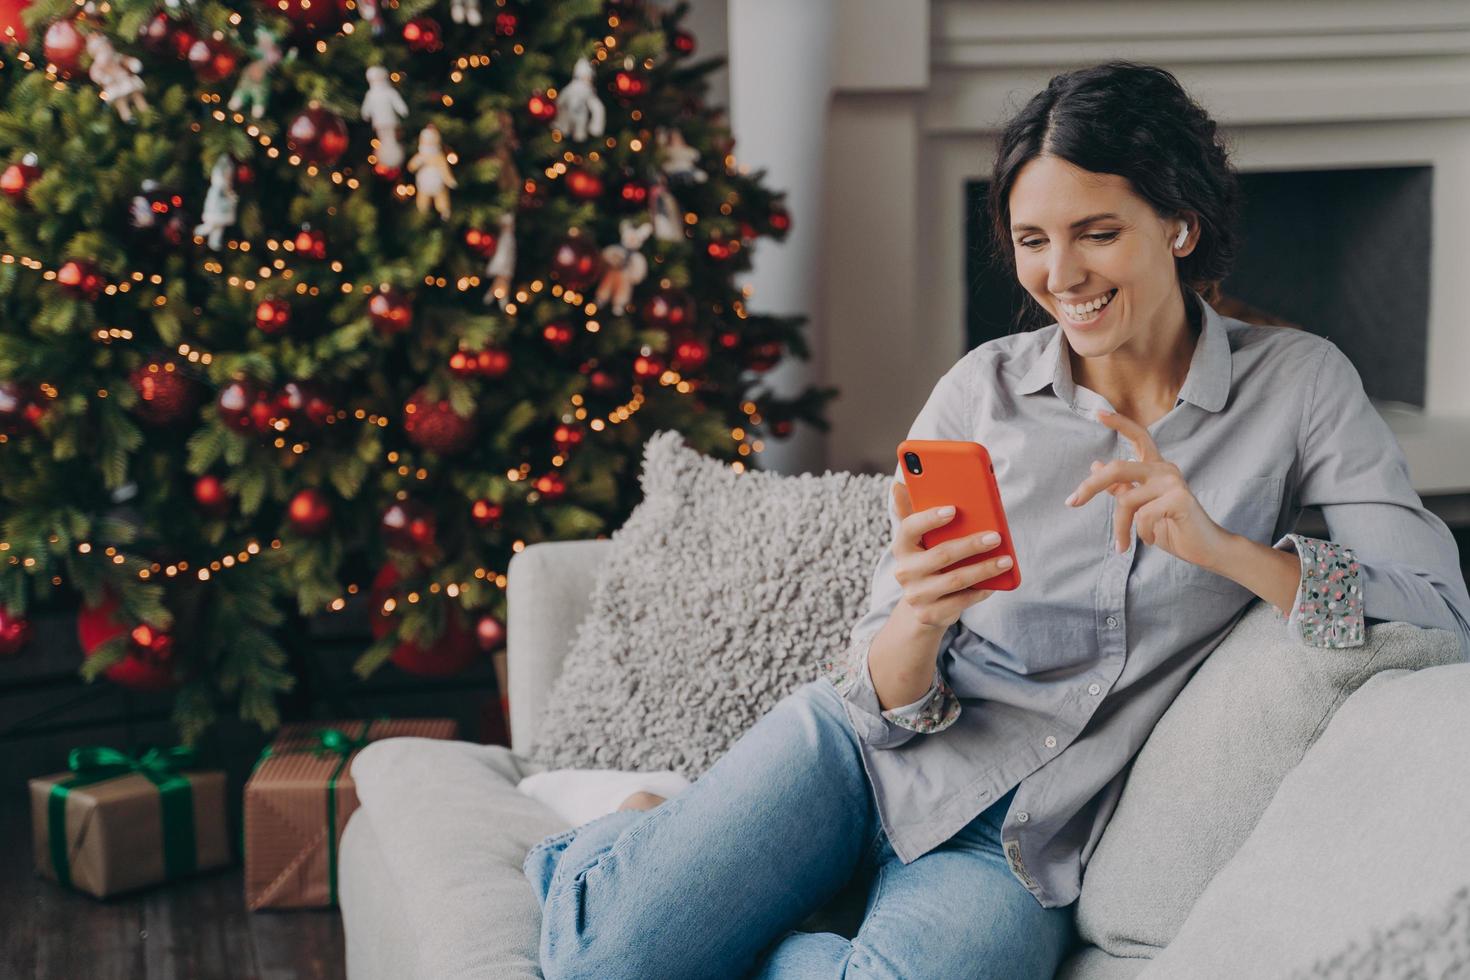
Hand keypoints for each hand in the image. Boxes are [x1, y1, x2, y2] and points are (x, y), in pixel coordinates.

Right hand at [890, 481, 1011, 629]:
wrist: (922, 605)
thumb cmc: (928, 561)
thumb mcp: (920, 539)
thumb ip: (913, 512)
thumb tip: (898, 484)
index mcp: (902, 546)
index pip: (910, 527)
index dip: (930, 518)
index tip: (953, 509)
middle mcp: (904, 571)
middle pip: (941, 555)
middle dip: (971, 544)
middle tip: (995, 537)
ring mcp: (916, 595)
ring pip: (955, 580)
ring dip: (984, 569)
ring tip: (1006, 560)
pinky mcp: (930, 615)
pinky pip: (961, 601)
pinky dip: (980, 591)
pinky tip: (995, 584)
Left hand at [1065, 409, 1232, 569]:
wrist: (1205, 548)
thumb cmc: (1172, 526)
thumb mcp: (1141, 507)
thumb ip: (1122, 487)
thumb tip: (1095, 465)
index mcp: (1156, 467)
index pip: (1138, 437)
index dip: (1119, 423)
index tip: (1097, 413)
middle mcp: (1165, 469)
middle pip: (1118, 468)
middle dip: (1090, 486)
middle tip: (1072, 502)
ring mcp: (1173, 482)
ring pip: (1127, 501)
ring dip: (1120, 528)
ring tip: (1123, 545)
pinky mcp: (1179, 498)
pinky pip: (1142, 516)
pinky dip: (1141, 533)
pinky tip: (1150, 539)